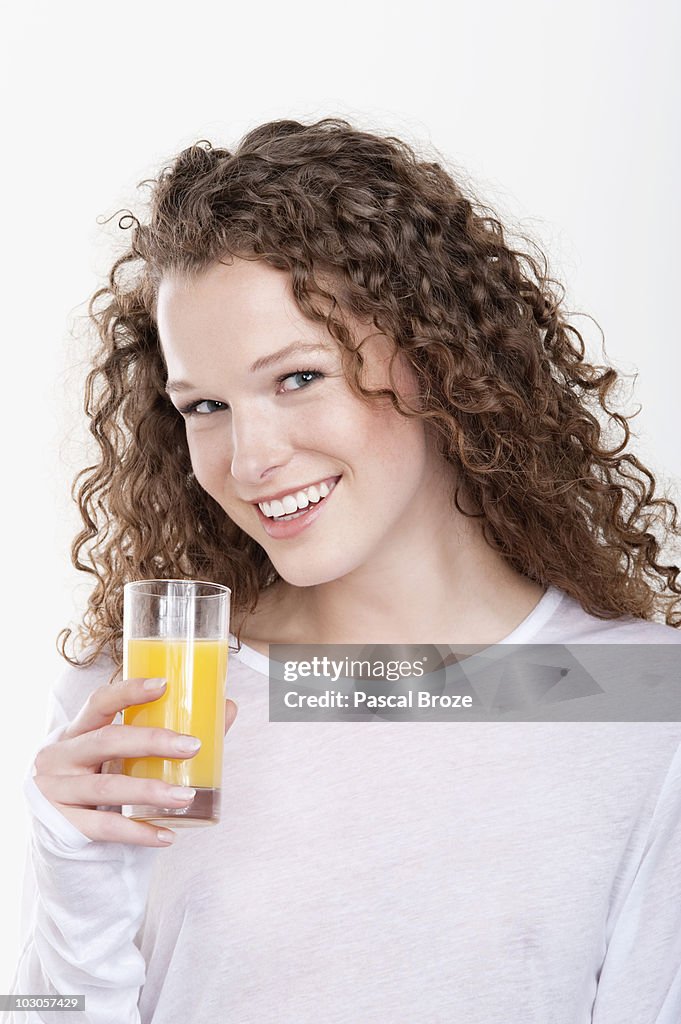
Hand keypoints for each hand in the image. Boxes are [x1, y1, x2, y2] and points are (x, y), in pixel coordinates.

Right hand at [33, 677, 237, 846]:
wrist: (50, 823)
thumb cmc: (95, 774)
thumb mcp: (116, 752)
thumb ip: (165, 731)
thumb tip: (227, 708)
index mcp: (76, 729)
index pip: (99, 701)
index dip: (129, 691)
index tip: (164, 684)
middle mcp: (59, 756)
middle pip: (107, 741)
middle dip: (152, 742)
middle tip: (193, 746)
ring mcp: (56, 791)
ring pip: (108, 788)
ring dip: (151, 791)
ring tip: (188, 797)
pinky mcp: (61, 824)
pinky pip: (103, 828)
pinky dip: (138, 832)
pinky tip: (167, 835)